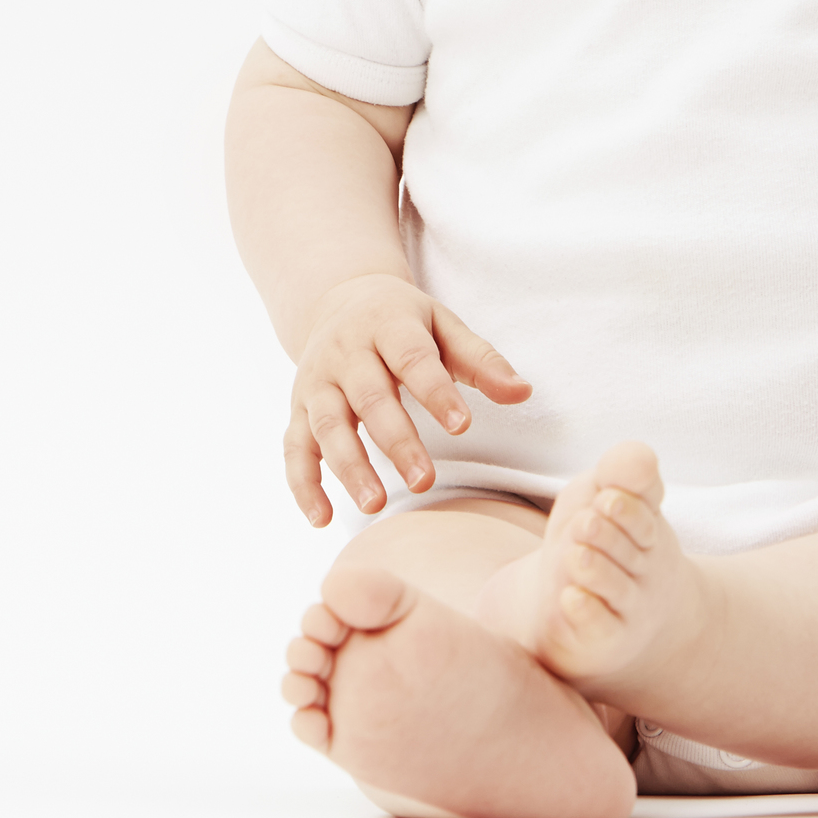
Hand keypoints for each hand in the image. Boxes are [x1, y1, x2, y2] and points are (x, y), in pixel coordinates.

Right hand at [283, 275, 529, 525]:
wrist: (336, 299)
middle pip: (369, 397)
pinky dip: (302, 483)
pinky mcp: (297, 408)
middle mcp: (346, 351)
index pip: (412, 358)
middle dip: (396, 440)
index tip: (462, 426)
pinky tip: (322, 518)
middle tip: (425, 481)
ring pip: (326, 425)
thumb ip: (482, 360)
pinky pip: (293, 447)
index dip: (435, 391)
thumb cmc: (403, 321)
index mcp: (388, 324)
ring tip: (374, 505)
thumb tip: (524, 392)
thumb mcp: (443, 326)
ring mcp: (316, 381)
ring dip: (348, 466)